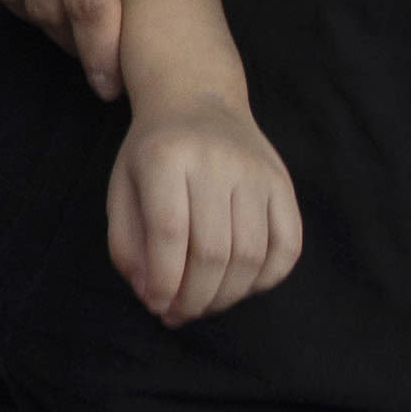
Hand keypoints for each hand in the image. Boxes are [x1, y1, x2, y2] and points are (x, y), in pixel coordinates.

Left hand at [109, 95, 305, 326]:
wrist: (197, 98)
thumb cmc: (153, 153)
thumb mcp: (122, 188)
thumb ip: (127, 246)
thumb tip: (153, 297)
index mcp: (165, 157)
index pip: (169, 233)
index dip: (164, 281)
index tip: (157, 306)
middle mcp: (216, 161)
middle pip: (214, 251)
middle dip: (195, 298)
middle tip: (181, 313)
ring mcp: (256, 171)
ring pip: (251, 256)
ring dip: (227, 296)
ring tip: (204, 303)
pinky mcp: (283, 183)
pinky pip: (287, 246)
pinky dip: (266, 280)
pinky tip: (239, 286)